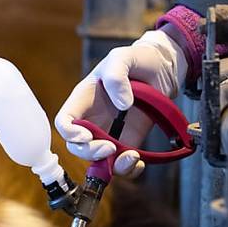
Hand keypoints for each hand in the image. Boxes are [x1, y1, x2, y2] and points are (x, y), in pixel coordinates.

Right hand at [54, 28, 187, 177]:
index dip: (69, 132)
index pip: (64, 122)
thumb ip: (117, 76)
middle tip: (110, 148)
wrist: (162, 69)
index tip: (86, 135)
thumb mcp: (122, 57)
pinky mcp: (128, 142)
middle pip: (77, 146)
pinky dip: (128, 169)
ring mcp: (109, 134)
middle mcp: (92, 121)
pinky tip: (139, 161)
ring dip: (110, 165)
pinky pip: (121, 164)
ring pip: (98, 160)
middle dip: (90, 152)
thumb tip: (122, 105)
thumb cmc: (137, 60)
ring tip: (131, 156)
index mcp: (83, 101)